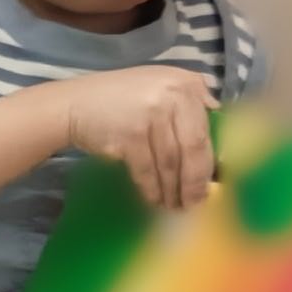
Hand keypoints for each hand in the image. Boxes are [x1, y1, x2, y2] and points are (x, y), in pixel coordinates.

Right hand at [63, 64, 219, 209]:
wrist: (75, 103)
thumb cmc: (121, 97)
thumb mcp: (160, 84)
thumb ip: (189, 96)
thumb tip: (217, 117)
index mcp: (185, 85)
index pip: (207, 129)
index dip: (211, 160)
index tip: (213, 183)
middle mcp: (172, 97)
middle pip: (193, 148)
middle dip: (196, 181)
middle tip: (197, 204)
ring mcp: (150, 117)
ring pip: (170, 163)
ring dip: (173, 190)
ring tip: (176, 207)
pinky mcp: (129, 137)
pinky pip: (147, 171)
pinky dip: (152, 189)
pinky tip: (155, 201)